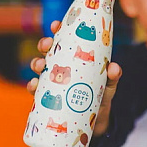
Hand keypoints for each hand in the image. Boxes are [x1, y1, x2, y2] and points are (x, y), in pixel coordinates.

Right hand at [26, 20, 121, 136]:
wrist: (96, 121)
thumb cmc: (101, 97)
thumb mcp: (109, 85)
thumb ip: (113, 77)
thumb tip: (114, 68)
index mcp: (73, 59)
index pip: (64, 41)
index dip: (57, 30)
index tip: (55, 25)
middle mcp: (60, 68)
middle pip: (47, 51)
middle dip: (44, 45)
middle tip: (47, 46)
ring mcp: (52, 82)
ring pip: (38, 68)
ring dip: (36, 64)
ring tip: (40, 66)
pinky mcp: (48, 98)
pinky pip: (36, 90)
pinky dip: (32, 86)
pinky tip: (34, 85)